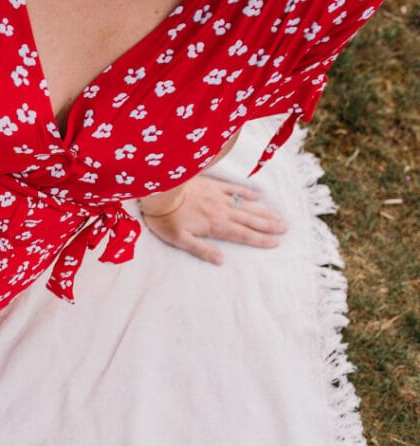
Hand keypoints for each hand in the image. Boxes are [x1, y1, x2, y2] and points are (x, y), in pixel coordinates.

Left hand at [139, 175, 286, 264]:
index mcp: (215, 226)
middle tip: (285, 229)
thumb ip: (202, 250)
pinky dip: (247, 192)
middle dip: (268, 226)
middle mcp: (222, 212)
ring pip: (246, 206)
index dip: (260, 240)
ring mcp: (219, 197)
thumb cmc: (166, 218)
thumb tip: (221, 260)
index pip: (243, 235)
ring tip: (278, 217)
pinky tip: (257, 195)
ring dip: (263, 212)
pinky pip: (234, 189)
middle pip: (250, 220)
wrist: (160, 191)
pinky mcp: (213, 185)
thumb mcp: (180, 240)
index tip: (276, 243)